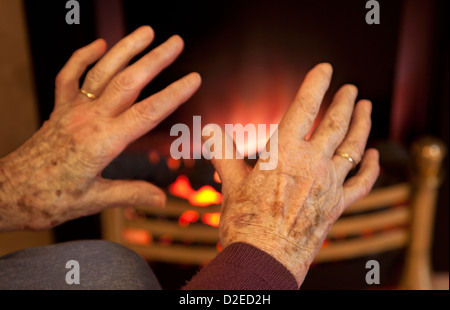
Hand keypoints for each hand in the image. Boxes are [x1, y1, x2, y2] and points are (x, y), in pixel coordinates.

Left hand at [0, 26, 200, 230]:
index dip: (174, 94)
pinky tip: (99, 44)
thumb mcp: (94, 200)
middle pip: (129, 82)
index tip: (193, 79)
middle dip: (155, 60)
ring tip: (146, 32)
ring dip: (126, 49)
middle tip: (176, 43)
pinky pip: (69, 75)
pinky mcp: (59, 109)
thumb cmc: (49, 199)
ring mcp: (72, 110)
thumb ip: (131, 194)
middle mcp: (89, 120)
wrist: (9, 191)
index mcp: (103, 142)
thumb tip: (161, 200)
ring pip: (102, 71)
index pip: (148, 112)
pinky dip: (83, 57)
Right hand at [209, 63, 379, 286]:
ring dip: (362, 125)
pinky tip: (375, 156)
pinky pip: (362, 183)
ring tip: (367, 108)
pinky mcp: (337, 206)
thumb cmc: (245, 222)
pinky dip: (371, 168)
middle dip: (345, 102)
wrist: (263, 259)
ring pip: (354, 148)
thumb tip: (209, 131)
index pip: (304, 108)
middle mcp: (313, 164)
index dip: (316, 84)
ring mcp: (329, 185)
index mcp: (285, 153)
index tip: (325, 69)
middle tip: (351, 88)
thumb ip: (224, 153)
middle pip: (336, 125)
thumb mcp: (231, 183)